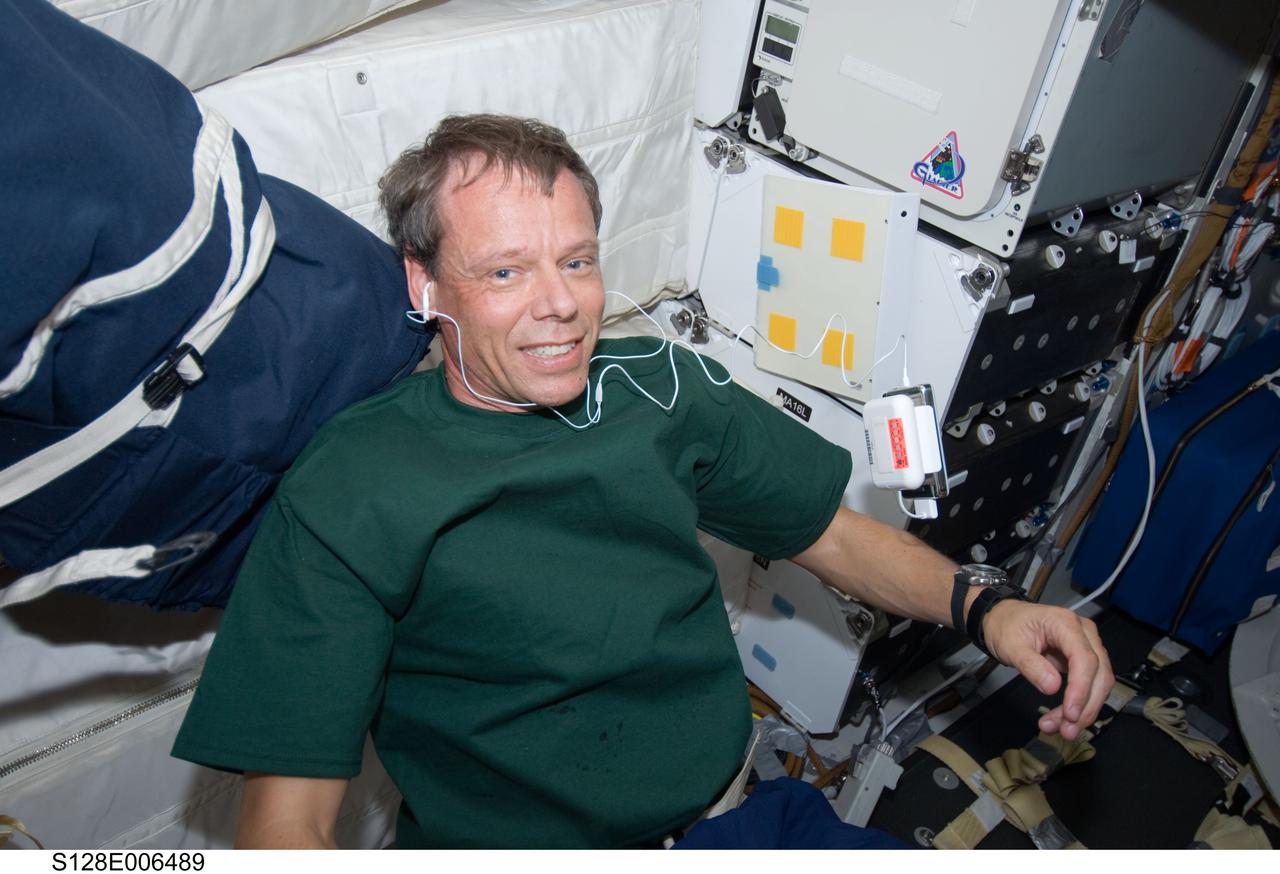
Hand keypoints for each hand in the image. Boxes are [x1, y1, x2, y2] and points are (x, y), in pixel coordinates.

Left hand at [980, 600, 1113, 740]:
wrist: (1003, 618)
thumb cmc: (1006, 626)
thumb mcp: (1010, 646)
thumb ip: (1030, 665)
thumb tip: (1052, 688)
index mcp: (1066, 623)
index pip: (1085, 659)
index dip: (1081, 689)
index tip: (1070, 714)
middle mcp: (1084, 633)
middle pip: (1099, 674)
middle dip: (1086, 706)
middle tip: (1066, 730)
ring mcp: (1087, 645)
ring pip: (1099, 683)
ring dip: (1084, 710)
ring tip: (1062, 729)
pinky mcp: (1083, 659)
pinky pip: (1090, 684)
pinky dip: (1080, 704)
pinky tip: (1064, 719)